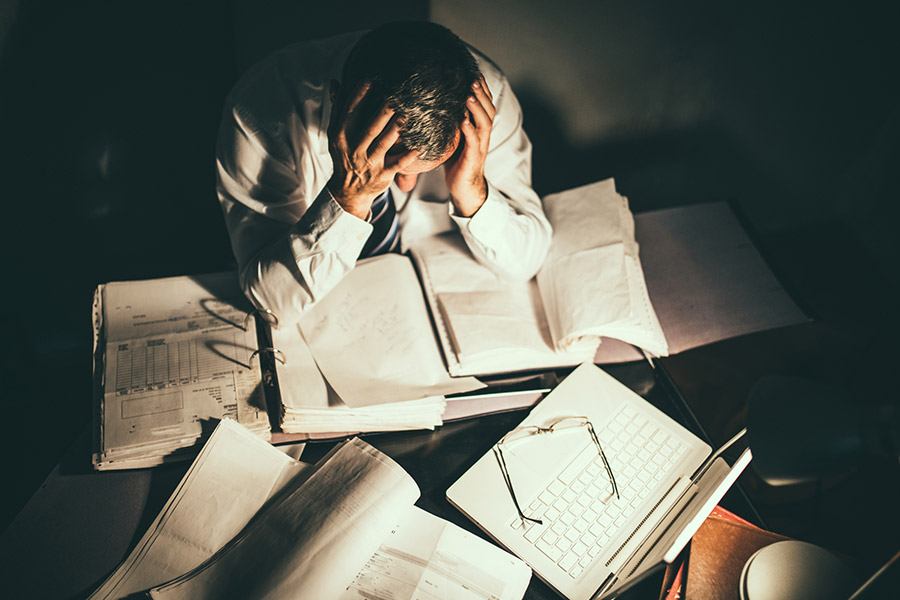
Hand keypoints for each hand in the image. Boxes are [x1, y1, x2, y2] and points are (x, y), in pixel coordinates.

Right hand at [326, 81, 418, 219]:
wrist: (348, 191)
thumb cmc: (344, 156)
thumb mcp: (336, 134)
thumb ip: (338, 109)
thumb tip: (335, 83)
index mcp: (341, 136)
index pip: (349, 113)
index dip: (358, 96)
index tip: (369, 80)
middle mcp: (354, 150)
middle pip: (369, 129)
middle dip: (381, 114)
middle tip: (394, 99)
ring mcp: (369, 163)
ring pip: (383, 144)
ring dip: (395, 130)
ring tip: (406, 116)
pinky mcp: (382, 175)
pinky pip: (397, 164)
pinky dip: (408, 156)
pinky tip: (419, 146)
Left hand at [444, 74, 494, 216]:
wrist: (464, 188)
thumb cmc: (457, 163)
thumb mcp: (453, 139)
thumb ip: (450, 124)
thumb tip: (433, 107)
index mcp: (478, 129)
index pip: (484, 105)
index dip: (481, 90)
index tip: (474, 73)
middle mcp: (482, 135)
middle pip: (488, 109)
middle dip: (481, 93)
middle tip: (473, 79)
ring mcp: (480, 146)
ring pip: (484, 122)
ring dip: (477, 108)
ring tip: (469, 95)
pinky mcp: (473, 157)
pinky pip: (474, 141)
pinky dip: (469, 130)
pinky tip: (463, 120)